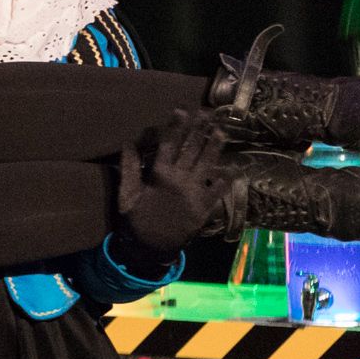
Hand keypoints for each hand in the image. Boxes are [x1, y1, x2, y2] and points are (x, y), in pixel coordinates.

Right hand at [115, 111, 229, 259]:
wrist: (152, 248)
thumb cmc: (137, 220)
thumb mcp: (126, 194)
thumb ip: (128, 169)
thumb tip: (128, 143)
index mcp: (159, 175)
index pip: (169, 144)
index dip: (176, 126)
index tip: (182, 110)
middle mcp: (180, 180)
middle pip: (191, 149)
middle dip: (199, 130)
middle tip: (207, 113)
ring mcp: (195, 193)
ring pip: (207, 164)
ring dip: (215, 147)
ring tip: (221, 131)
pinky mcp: (205, 207)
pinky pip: (219, 190)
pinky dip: (226, 179)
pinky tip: (233, 168)